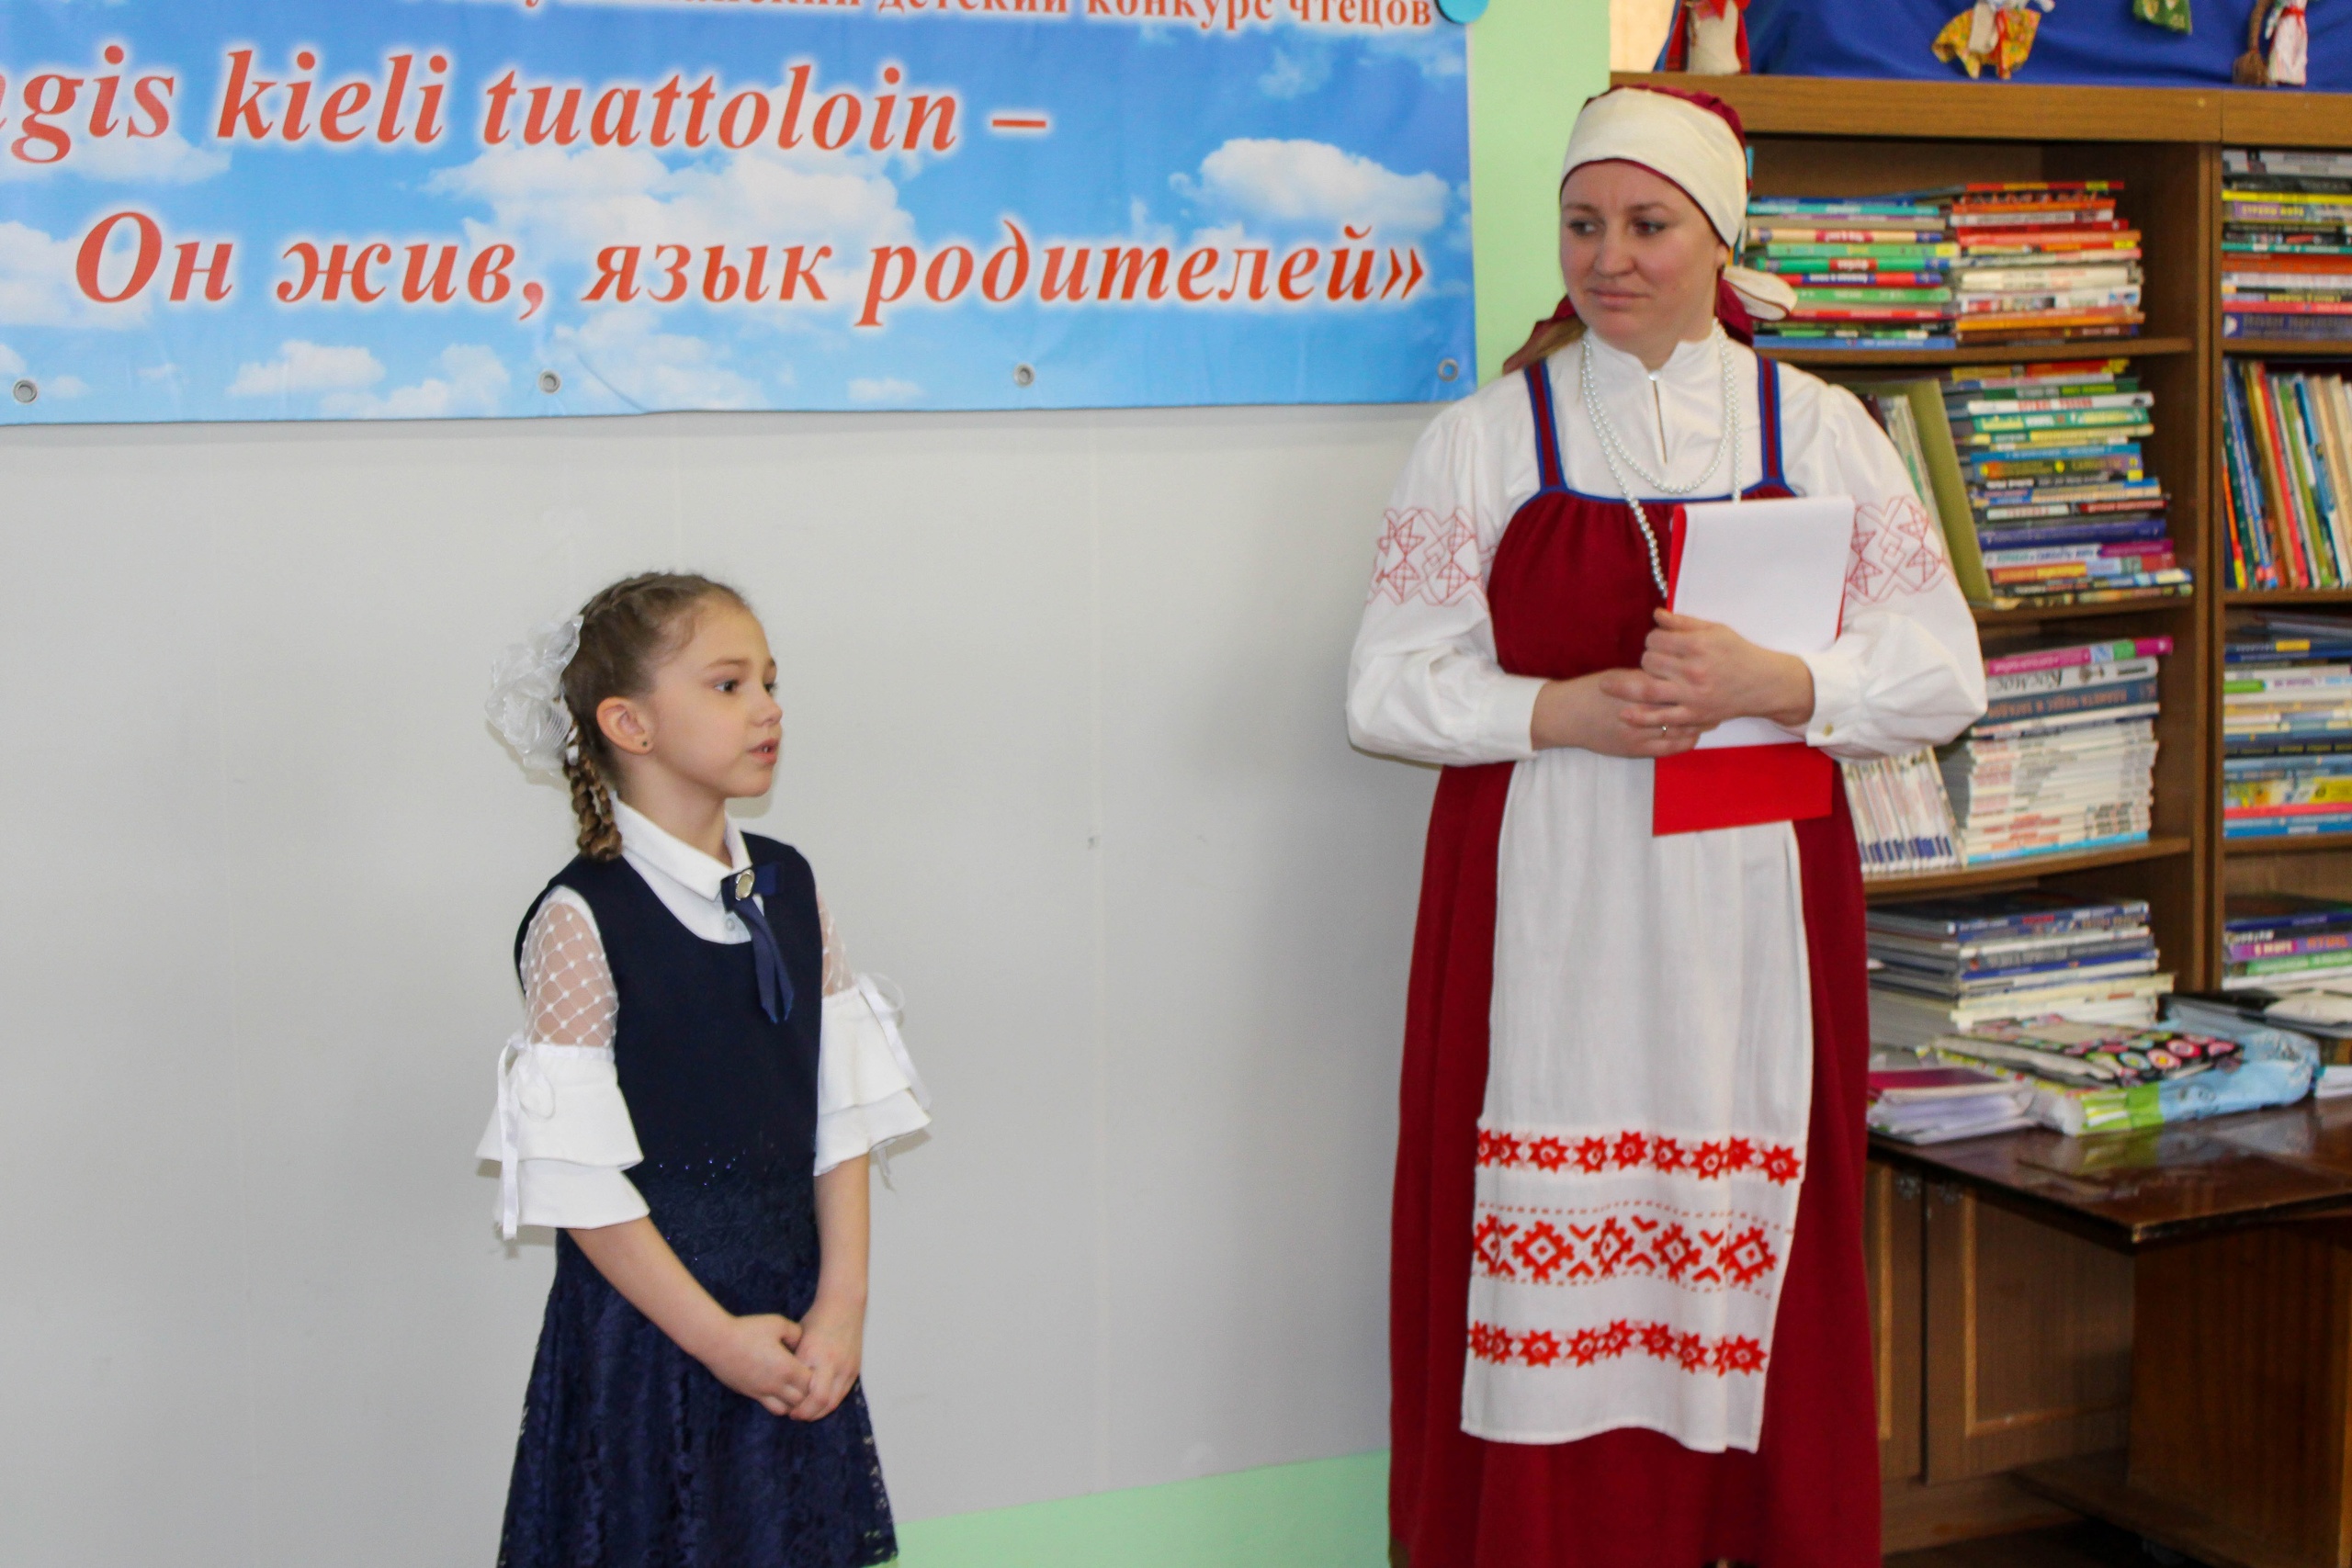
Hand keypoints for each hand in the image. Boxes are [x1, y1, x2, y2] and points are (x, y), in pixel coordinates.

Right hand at [695, 1312, 810, 1416]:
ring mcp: (762, 1392)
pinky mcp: (750, 1394)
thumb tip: (801, 1342)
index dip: (816, 1377)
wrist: (716, 1342)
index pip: (812, 1383)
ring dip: (793, 1402)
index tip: (815, 1366)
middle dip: (807, 1392)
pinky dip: (779, 1403)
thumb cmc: (748, 1329)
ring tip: (794, 1388)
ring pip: (786, 1409)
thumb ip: (795, 1332)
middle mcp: (776, 1384)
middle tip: (808, 1379)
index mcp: (786, 1368)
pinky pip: (771, 1407)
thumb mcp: (777, 1323)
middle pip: (801, 1400)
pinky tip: (778, 1388)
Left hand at [787, 1295, 864, 1422]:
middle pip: (819, 1402)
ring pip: (833, 1402)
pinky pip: (842, 1394)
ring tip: (807, 1412)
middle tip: (795, 1415)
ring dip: (819, 1411)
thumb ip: (794, 1361)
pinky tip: (820, 1403)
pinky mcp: (854, 1369)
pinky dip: (831, 1402)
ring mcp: (845, 1367)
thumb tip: (782, 1383)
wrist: (844, 1305)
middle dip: (806, 1413)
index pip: (803, 1391)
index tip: (785, 1408)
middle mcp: (831, 1363)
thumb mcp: (799, 1338)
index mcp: (812, 1354)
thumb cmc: (817, 1319)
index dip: (794, 1404)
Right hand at [1532, 669, 1712, 756]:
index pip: (1673, 682)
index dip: (1693, 680)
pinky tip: (1695, 735)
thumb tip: (1671, 667)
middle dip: (1702, 703)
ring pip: (1678, 728)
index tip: (1708, 676)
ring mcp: (1639, 732)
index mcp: (1636, 687)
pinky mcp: (1635, 749)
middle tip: (1719, 697)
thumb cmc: (1592, 690)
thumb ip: (1645, 674)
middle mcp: (1641, 710)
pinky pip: (1668, 748)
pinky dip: (1685, 741)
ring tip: (1713, 716)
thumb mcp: (1619, 675)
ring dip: (1698, 723)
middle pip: (1681, 706)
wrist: (1566, 716)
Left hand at [1624, 609, 1815, 730]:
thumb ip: (1683, 623)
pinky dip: (1640, 716)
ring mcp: (1692, 695)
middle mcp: (1693, 670)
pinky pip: (1661, 717)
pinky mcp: (1694, 716)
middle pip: (1649, 661)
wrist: (1764, 684)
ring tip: (1616, 684)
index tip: (1659, 643)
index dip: (1653, 639)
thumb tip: (1656, 614)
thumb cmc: (1738, 653)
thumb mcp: (1715, 630)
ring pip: (1647, 687)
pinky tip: (1624, 713)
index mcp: (1698, 646)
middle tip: (1654, 662)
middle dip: (1646, 659)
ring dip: (1629, 685)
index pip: (1656, 639)